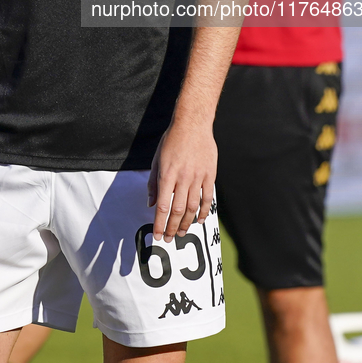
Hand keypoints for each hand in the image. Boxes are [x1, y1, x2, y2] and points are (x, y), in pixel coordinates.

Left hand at [147, 122, 216, 241]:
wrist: (192, 124)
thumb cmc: (172, 140)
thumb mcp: (157, 159)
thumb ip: (154, 183)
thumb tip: (151, 203)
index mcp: (167, 174)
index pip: (163, 205)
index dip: (160, 223)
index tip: (158, 235)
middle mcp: (183, 178)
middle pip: (177, 210)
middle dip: (172, 227)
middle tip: (169, 238)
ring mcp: (198, 177)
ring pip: (192, 207)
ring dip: (186, 223)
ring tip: (181, 232)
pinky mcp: (210, 175)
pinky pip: (207, 198)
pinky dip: (203, 211)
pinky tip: (199, 220)